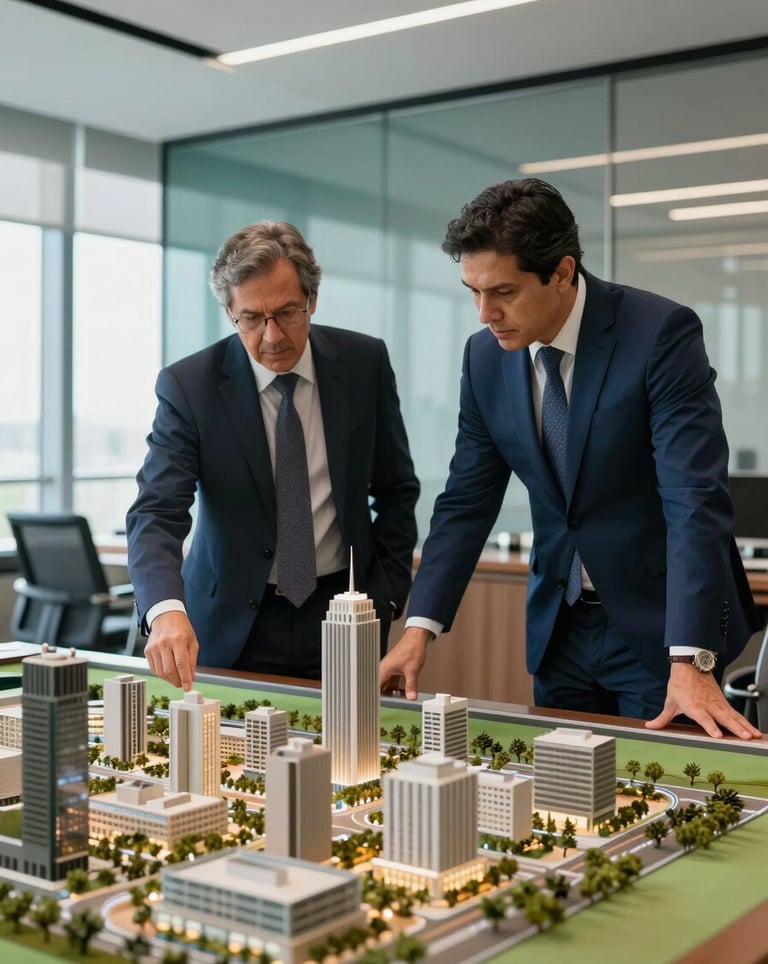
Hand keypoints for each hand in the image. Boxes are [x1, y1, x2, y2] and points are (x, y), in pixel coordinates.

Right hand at [144, 611, 198, 690]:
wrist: (166, 617)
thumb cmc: (181, 629)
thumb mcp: (192, 642)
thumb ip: (192, 661)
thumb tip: (191, 677)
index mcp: (178, 639)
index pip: (181, 664)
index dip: (185, 678)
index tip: (188, 688)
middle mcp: (164, 643)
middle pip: (169, 670)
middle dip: (177, 681)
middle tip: (183, 684)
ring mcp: (154, 647)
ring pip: (160, 672)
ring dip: (170, 679)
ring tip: (176, 679)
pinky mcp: (148, 651)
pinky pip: (154, 668)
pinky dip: (162, 674)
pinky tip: (168, 672)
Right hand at [379, 627, 430, 700]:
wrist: (416, 638)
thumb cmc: (411, 648)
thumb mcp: (412, 671)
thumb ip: (411, 686)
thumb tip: (411, 697)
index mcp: (384, 670)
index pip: (376, 688)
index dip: (376, 698)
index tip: (378, 706)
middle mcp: (384, 669)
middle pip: (381, 687)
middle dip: (386, 697)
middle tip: (390, 706)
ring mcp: (390, 669)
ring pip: (388, 685)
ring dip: (393, 692)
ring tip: (398, 701)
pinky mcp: (395, 668)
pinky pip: (394, 681)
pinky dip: (398, 687)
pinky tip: (404, 692)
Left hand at [646, 663, 761, 739]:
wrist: (690, 666)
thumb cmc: (680, 684)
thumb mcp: (670, 702)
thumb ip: (662, 718)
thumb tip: (650, 727)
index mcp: (694, 706)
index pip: (704, 718)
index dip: (710, 726)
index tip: (718, 735)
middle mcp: (708, 705)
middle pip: (724, 718)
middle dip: (735, 728)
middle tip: (745, 737)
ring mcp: (718, 704)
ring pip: (733, 716)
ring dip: (745, 726)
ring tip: (753, 736)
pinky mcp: (724, 703)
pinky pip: (736, 714)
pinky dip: (746, 722)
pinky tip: (753, 731)